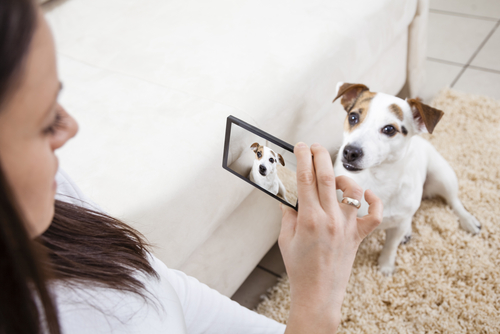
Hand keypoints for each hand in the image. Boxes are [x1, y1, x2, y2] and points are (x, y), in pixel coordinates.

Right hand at [280, 143, 381, 333]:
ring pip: (351, 191)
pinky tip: (365, 195)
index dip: (303, 159)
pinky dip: (373, 202)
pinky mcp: (358, 236)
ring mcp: (347, 227)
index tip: (301, 146)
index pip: (306, 180)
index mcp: (309, 219)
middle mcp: (331, 219)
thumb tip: (289, 197)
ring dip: (342, 178)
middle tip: (314, 146)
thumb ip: (288, 215)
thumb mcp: (286, 239)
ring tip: (332, 177)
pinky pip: (374, 216)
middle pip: (327, 178)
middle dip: (320, 156)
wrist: (318, 293)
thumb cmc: (300, 268)